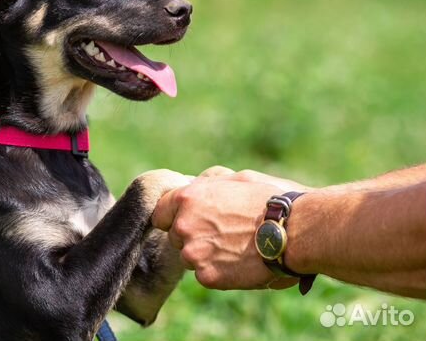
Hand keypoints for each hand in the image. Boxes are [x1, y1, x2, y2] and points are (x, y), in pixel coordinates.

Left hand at [152, 168, 306, 289]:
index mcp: (186, 198)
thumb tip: (197, 184)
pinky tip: (239, 262)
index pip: (160, 213)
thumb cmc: (269, 199)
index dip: (173, 217)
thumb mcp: (237, 178)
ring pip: (190, 257)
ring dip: (206, 255)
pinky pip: (205, 275)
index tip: (186, 221)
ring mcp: (193, 253)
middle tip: (222, 234)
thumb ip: (209, 183)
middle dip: (193, 235)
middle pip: (175, 236)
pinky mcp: (207, 276)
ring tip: (235, 247)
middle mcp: (183, 226)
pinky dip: (219, 272)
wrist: (295, 232)